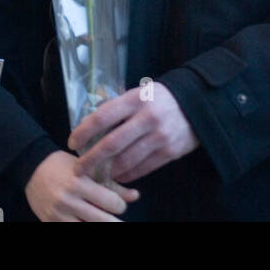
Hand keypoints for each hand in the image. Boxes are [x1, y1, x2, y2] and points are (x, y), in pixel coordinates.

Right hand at [24, 150, 138, 221]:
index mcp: (80, 182)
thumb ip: (111, 184)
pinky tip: (88, 222)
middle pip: (102, 221)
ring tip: (105, 220)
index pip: (110, 202)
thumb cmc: (63, 165)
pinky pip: (71, 230)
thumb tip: (135, 196)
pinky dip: (82, 227)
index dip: (120, 205)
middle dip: (114, 222)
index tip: (119, 205)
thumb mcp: (87, 169)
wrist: (32, 167)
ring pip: (87, 229)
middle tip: (116, 218)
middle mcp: (68, 200)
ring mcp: (58, 215)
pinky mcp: (50, 224)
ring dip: (100, 225)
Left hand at [69, 83, 198, 182]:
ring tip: (96, 174)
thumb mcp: (140, 93)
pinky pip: (141, 169)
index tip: (73, 141)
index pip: (103, 116)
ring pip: (126, 161)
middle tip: (78, 168)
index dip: (85, 131)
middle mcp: (147, 118)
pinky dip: (126, 175)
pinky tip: (117, 176)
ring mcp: (159, 137)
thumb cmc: (160, 99)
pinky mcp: (169, 152)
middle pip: (112, 144)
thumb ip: (119, 107)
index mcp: (136, 99)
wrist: (197, 104)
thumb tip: (92, 125)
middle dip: (91, 159)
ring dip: (108, 170)